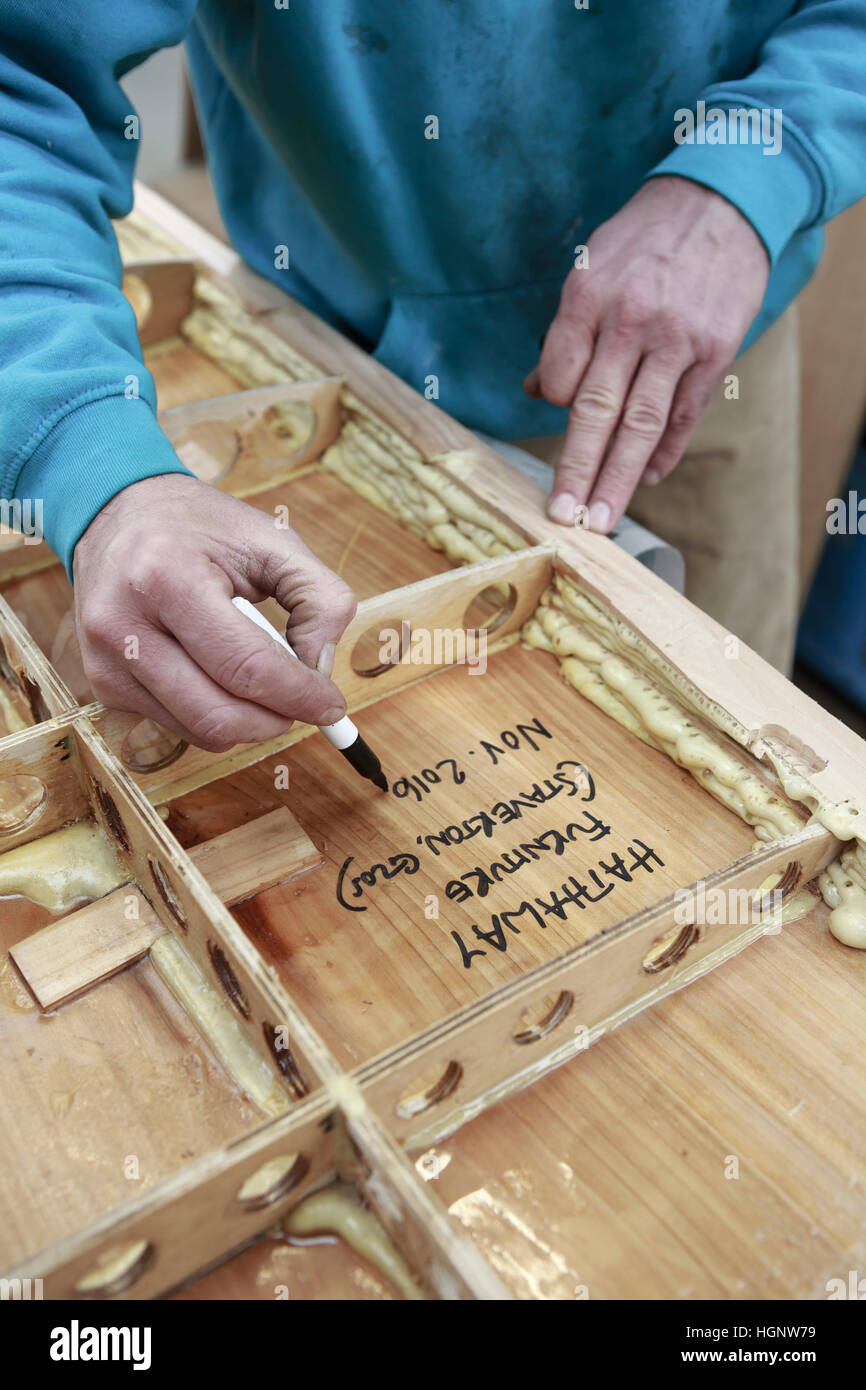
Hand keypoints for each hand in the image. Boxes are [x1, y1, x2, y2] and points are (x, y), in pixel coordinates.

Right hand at [72, 473, 356, 751]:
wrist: (116, 517)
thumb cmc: (201, 528)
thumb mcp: (273, 540)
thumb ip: (319, 597)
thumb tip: (321, 669)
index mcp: (167, 576)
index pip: (246, 666)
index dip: (299, 695)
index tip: (331, 705)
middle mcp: (125, 624)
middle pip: (220, 713)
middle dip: (277, 719)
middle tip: (305, 704)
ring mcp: (107, 660)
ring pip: (201, 731)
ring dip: (251, 724)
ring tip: (266, 686)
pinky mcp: (103, 684)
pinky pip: (179, 727)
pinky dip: (217, 717)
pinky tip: (222, 679)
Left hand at [524, 176, 769, 529]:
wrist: (722, 201)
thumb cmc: (645, 239)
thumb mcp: (591, 267)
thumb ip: (566, 332)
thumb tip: (537, 390)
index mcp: (588, 297)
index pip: (559, 378)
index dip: (555, 402)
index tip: (561, 410)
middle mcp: (631, 321)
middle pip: (596, 410)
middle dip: (577, 470)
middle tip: (563, 517)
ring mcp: (677, 340)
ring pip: (641, 423)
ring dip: (619, 477)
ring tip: (603, 519)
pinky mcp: (715, 351)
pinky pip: (684, 413)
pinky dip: (666, 450)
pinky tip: (648, 478)